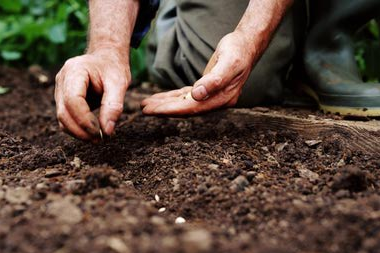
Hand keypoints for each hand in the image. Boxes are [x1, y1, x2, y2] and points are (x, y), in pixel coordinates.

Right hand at [55, 48, 129, 140]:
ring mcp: (60, 90)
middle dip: (81, 130)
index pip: (73, 100)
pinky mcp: (63, 99)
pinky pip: (66, 119)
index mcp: (74, 71)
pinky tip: (94, 132)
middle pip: (64, 112)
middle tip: (100, 140)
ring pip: (62, 119)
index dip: (85, 120)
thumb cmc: (113, 67)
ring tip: (99, 138)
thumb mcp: (119, 83)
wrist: (106, 57)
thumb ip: (114, 106)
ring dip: (79, 133)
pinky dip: (78, 129)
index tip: (101, 132)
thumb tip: (107, 131)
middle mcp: (62, 80)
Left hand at [141, 31, 255, 115]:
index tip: (154, 111)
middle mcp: (216, 101)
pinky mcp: (206, 89)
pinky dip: (173, 97)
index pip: (192, 108)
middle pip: (185, 109)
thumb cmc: (238, 52)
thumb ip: (214, 81)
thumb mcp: (228, 64)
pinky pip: (186, 96)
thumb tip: (197, 95)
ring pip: (184, 103)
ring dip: (165, 104)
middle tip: (144, 109)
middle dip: (164, 109)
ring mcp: (211, 96)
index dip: (171, 110)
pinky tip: (161, 98)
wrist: (246, 45)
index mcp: (221, 99)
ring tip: (147, 104)